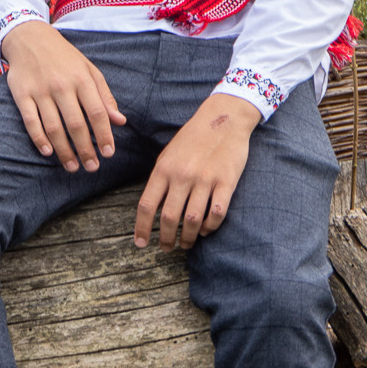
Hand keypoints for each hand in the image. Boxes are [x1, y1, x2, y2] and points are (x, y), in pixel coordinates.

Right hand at [1, 21, 125, 172]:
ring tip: (73, 166)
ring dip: (64, 151)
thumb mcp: (89, 70)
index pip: (97, 112)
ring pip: (54, 127)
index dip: (104, 135)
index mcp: (82, 79)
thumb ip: (105, 96)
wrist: (29, 38)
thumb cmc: (64, 57)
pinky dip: (39, 139)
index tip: (108, 153)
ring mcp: (40, 91)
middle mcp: (62, 85)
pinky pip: (31, 121)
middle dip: (86, 149)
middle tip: (91, 167)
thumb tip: (120, 121)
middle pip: (76, 124)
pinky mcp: (22, 95)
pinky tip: (48, 152)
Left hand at [135, 94, 260, 251]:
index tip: (140, 243)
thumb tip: (152, 207)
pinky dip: (210, 227)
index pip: (147, 205)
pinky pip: (216, 213)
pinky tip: (205, 229)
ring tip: (186, 243)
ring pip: (192, 220)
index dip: (142, 228)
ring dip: (187, 237)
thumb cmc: (193, 138)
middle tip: (166, 249)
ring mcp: (205, 180)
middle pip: (169, 217)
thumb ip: (160, 179)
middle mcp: (182, 176)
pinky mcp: (226, 182)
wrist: (223, 118)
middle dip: (165, 239)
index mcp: (164, 169)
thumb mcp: (168, 154)